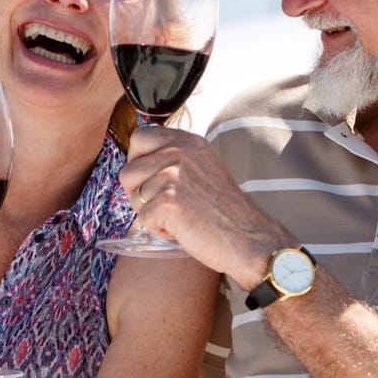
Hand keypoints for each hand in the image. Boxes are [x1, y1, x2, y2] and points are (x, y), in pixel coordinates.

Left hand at [121, 125, 289, 285]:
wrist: (250, 240)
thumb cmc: (225, 212)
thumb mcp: (203, 168)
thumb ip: (175, 158)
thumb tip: (136, 162)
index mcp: (189, 141)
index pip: (139, 137)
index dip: (137, 163)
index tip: (151, 181)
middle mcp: (180, 152)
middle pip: (128, 170)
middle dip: (138, 193)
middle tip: (165, 207)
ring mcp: (174, 174)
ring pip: (133, 196)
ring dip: (150, 213)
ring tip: (179, 218)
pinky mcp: (169, 201)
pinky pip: (143, 219)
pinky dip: (159, 230)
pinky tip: (184, 230)